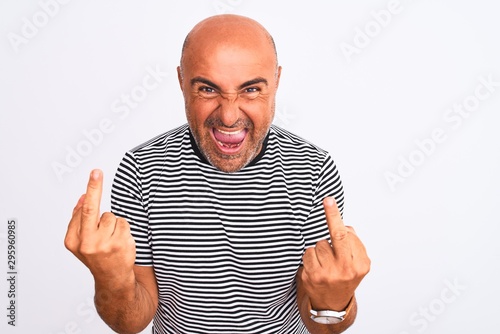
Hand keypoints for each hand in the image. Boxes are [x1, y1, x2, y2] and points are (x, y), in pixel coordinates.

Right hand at [64, 169, 135, 286]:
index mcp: (73, 240)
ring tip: (112, 239)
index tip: (95, 173)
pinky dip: (124, 229)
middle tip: (97, 171)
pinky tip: (120, 242)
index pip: (82, 210)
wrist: (112, 280)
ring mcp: (103, 245)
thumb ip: (80, 220)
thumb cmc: (97, 256)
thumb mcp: (81, 241)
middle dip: (94, 188)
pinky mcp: (120, 245)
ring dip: (114, 224)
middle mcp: (86, 243)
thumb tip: (84, 198)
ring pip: (112, 217)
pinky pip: (124, 224)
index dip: (91, 190)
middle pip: (92, 209)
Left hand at [299, 197, 369, 310]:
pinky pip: (308, 253)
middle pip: (337, 236)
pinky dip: (310, 255)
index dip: (336, 217)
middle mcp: (346, 269)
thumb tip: (343, 225)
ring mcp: (329, 274)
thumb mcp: (358, 263)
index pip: (348, 235)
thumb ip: (353, 243)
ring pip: (320, 244)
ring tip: (325, 259)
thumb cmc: (345, 277)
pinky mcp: (313, 277)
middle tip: (327, 200)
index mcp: (361, 264)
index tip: (329, 201)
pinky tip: (316, 264)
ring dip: (320, 247)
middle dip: (332, 215)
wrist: (332, 304)